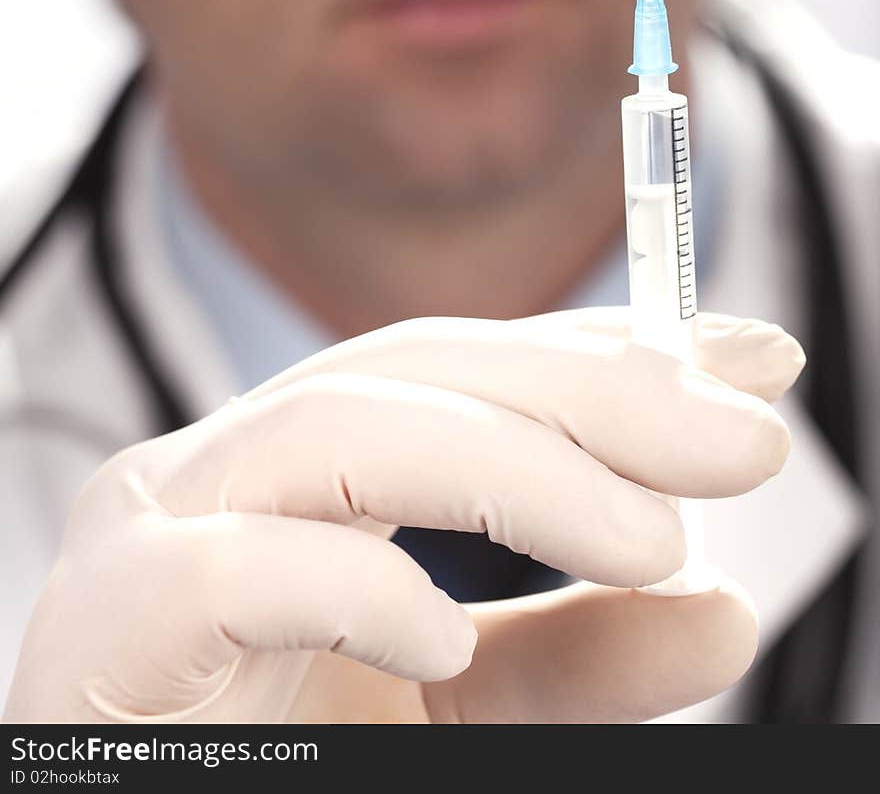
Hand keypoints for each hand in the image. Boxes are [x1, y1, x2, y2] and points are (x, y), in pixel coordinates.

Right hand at [3, 309, 803, 724]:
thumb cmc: (280, 752)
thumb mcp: (460, 708)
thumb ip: (574, 656)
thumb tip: (723, 608)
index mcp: (306, 462)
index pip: (470, 366)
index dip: (608, 350)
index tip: (754, 359)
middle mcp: (230, 460)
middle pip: (417, 366)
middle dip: (592, 388)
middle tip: (745, 437)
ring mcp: (157, 522)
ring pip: (342, 424)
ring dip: (516, 469)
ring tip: (650, 540)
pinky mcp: (113, 617)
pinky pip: (237, 568)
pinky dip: (357, 588)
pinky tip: (444, 640)